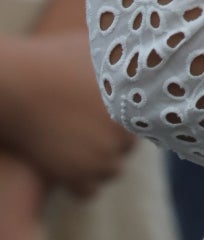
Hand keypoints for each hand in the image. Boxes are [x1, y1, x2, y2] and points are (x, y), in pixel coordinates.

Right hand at [0, 34, 132, 196]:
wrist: (18, 85)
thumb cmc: (56, 59)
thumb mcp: (99, 50)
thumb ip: (125, 58)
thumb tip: (145, 53)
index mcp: (136, 103)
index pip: (149, 121)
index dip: (132, 117)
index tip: (115, 113)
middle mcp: (124, 133)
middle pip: (129, 147)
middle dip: (114, 139)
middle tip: (91, 127)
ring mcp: (101, 157)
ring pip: (112, 170)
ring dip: (99, 162)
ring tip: (79, 144)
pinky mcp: (77, 176)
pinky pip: (89, 190)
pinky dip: (81, 182)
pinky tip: (68, 163)